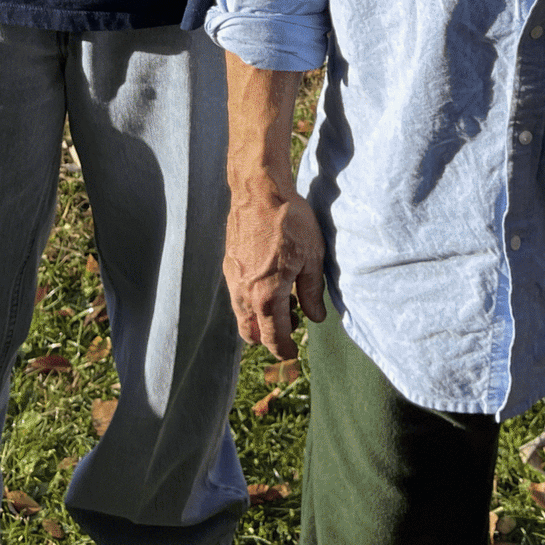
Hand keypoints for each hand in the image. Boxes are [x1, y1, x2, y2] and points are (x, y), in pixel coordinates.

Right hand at [223, 185, 327, 359]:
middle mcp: (244, 294)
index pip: (273, 338)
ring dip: (259, 319)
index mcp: (267, 297)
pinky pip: (237, 296)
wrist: (259, 191)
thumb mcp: (311, 257)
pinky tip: (268, 283)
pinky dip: (250, 301)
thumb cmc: (290, 222)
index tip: (293, 353)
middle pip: (251, 333)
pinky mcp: (228, 265)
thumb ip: (312, 292)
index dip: (284, 350)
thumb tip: (316, 317)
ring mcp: (233, 279)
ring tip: (283, 302)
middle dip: (269, 338)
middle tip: (291, 327)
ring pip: (242, 316)